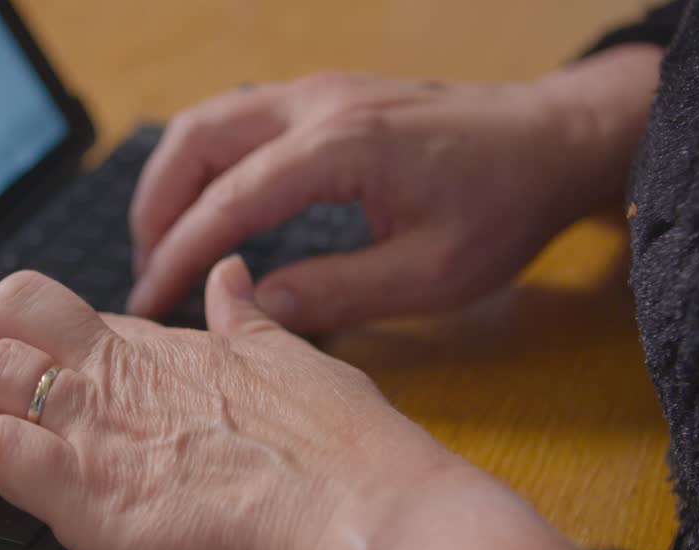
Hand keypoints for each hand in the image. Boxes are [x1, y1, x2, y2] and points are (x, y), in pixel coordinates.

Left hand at [0, 260, 583, 549]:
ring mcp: (97, 425)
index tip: (24, 369)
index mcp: (172, 348)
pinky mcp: (80, 488)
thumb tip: (234, 278)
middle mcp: (124, 372)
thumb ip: (252, 324)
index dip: (30, 335)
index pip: (70, 312)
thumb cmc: (349, 465)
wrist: (363, 528)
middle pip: (7, 313)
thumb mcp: (302, 368)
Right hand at [128, 47, 662, 332]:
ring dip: (173, 181)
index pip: (228, 201)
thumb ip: (340, 293)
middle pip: (195, 140)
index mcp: (341, 146)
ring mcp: (319, 92)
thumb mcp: (432, 273)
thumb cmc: (505, 205)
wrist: (553, 140)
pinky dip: (206, 164)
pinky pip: (239, 121)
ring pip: (210, 121)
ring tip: (163, 246)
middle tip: (145, 273)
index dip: (179, 255)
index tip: (148, 303)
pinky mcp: (327, 97)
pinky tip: (209, 209)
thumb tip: (258, 308)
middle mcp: (317, 104)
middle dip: (155, 208)